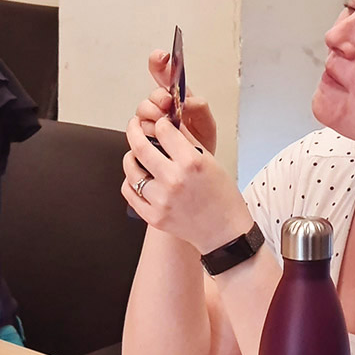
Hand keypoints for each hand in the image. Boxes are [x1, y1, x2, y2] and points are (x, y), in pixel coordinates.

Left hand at [122, 114, 252, 254]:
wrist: (224, 232)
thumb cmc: (222, 197)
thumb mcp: (211, 162)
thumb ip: (187, 141)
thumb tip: (170, 122)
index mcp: (191, 163)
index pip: (163, 130)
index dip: (160, 123)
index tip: (159, 124)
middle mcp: (173, 180)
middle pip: (140, 146)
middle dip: (134, 130)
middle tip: (134, 125)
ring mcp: (161, 200)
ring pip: (131, 170)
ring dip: (130, 157)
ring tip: (134, 154)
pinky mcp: (153, 216)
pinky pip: (130, 192)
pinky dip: (130, 181)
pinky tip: (137, 176)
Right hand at [140, 49, 217, 152]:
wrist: (194, 171)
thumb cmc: (200, 147)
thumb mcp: (207, 125)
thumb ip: (199, 108)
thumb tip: (186, 102)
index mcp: (178, 98)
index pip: (163, 73)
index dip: (159, 62)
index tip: (162, 57)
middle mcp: (162, 108)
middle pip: (152, 94)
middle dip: (159, 98)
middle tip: (167, 105)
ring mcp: (151, 122)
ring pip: (142, 110)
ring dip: (152, 114)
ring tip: (163, 125)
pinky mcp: (144, 137)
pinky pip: (137, 128)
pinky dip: (146, 130)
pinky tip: (155, 135)